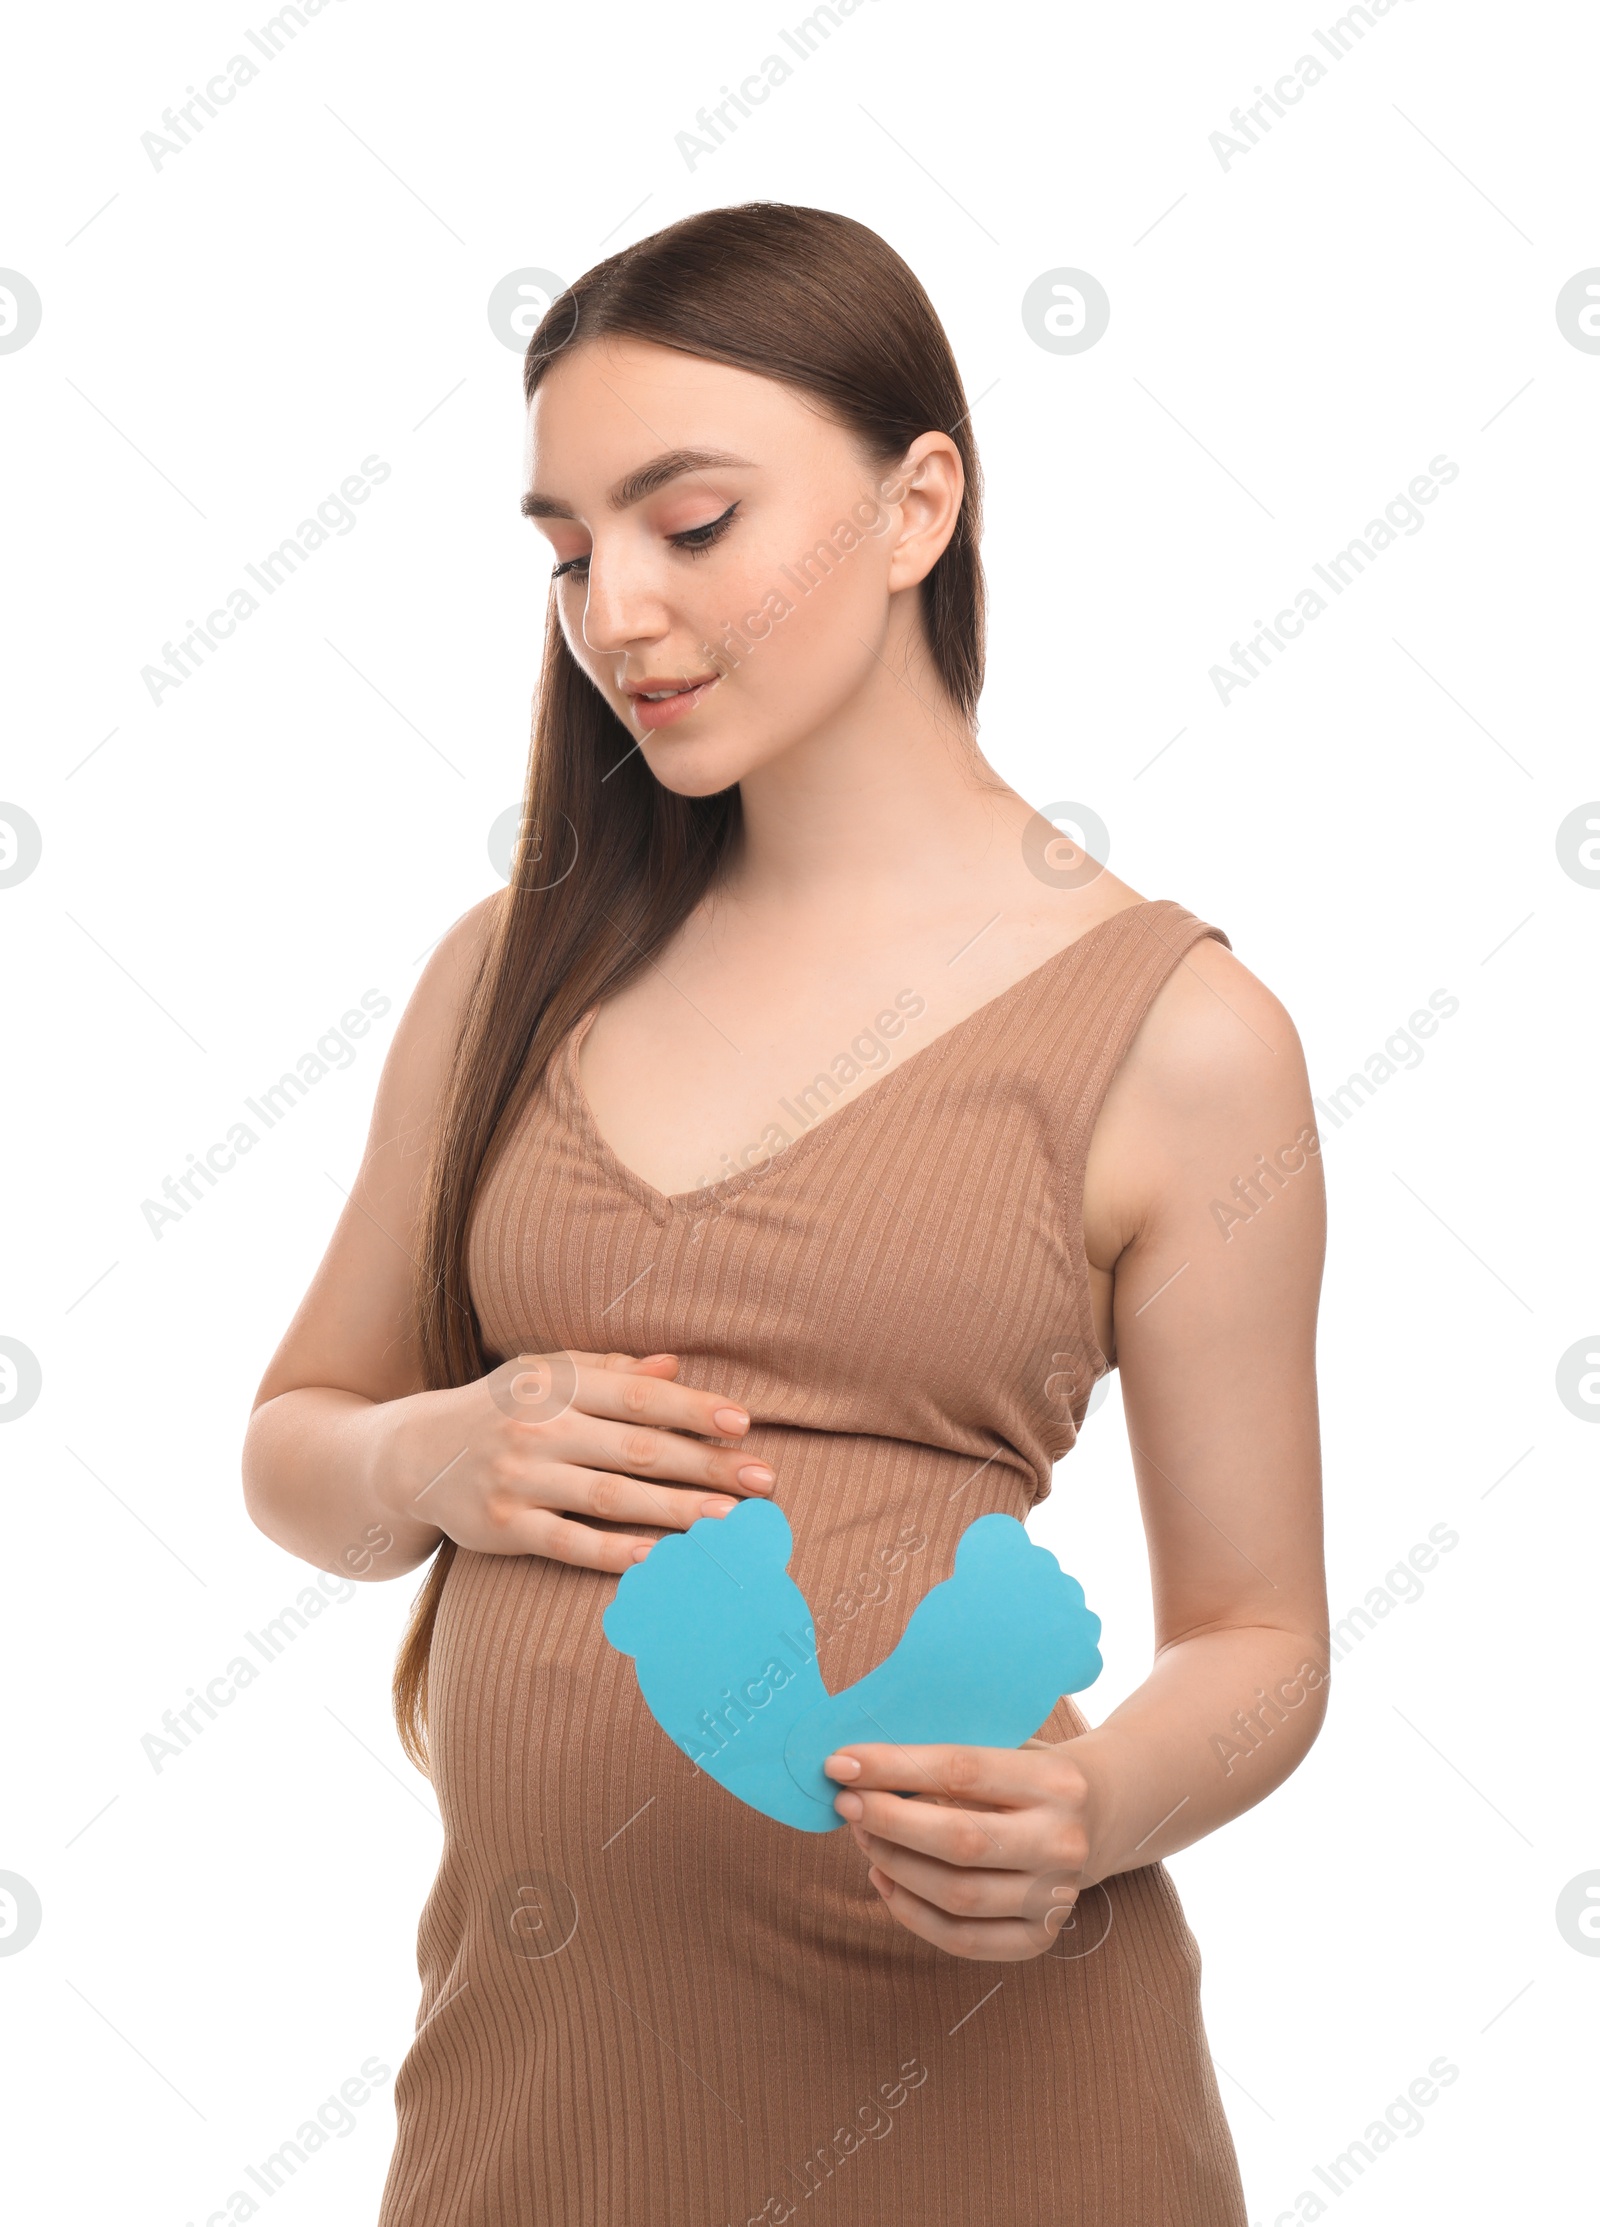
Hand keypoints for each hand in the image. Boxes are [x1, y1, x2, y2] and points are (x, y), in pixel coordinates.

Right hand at [371, 1349, 775, 1572]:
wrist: (414, 1454)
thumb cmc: (501, 1407)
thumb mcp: (548, 1373)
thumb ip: (611, 1369)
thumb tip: (676, 1365)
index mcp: (559, 1384)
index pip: (639, 1397)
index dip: (694, 1409)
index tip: (744, 1424)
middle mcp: (540, 1428)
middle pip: (637, 1449)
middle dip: (705, 1465)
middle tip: (763, 1482)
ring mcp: (522, 1480)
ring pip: (612, 1498)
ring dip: (677, 1511)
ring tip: (731, 1523)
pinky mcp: (506, 1528)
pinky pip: (570, 1543)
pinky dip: (617, 1553)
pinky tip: (662, 1559)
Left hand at [824, 1736, 1093, 1960]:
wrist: (1105, 1815)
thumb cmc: (1034, 1772)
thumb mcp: (1009, 1746)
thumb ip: (948, 1759)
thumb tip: (860, 1767)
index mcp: (1058, 1781)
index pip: (962, 1771)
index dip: (894, 1767)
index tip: (841, 1762)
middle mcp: (1063, 1842)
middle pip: (959, 1841)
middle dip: (888, 1822)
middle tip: (845, 1803)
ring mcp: (1056, 1898)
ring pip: (957, 1895)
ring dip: (894, 1865)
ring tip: (863, 1836)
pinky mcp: (1041, 1938)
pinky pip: (962, 1939)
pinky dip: (911, 1913)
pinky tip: (884, 1879)